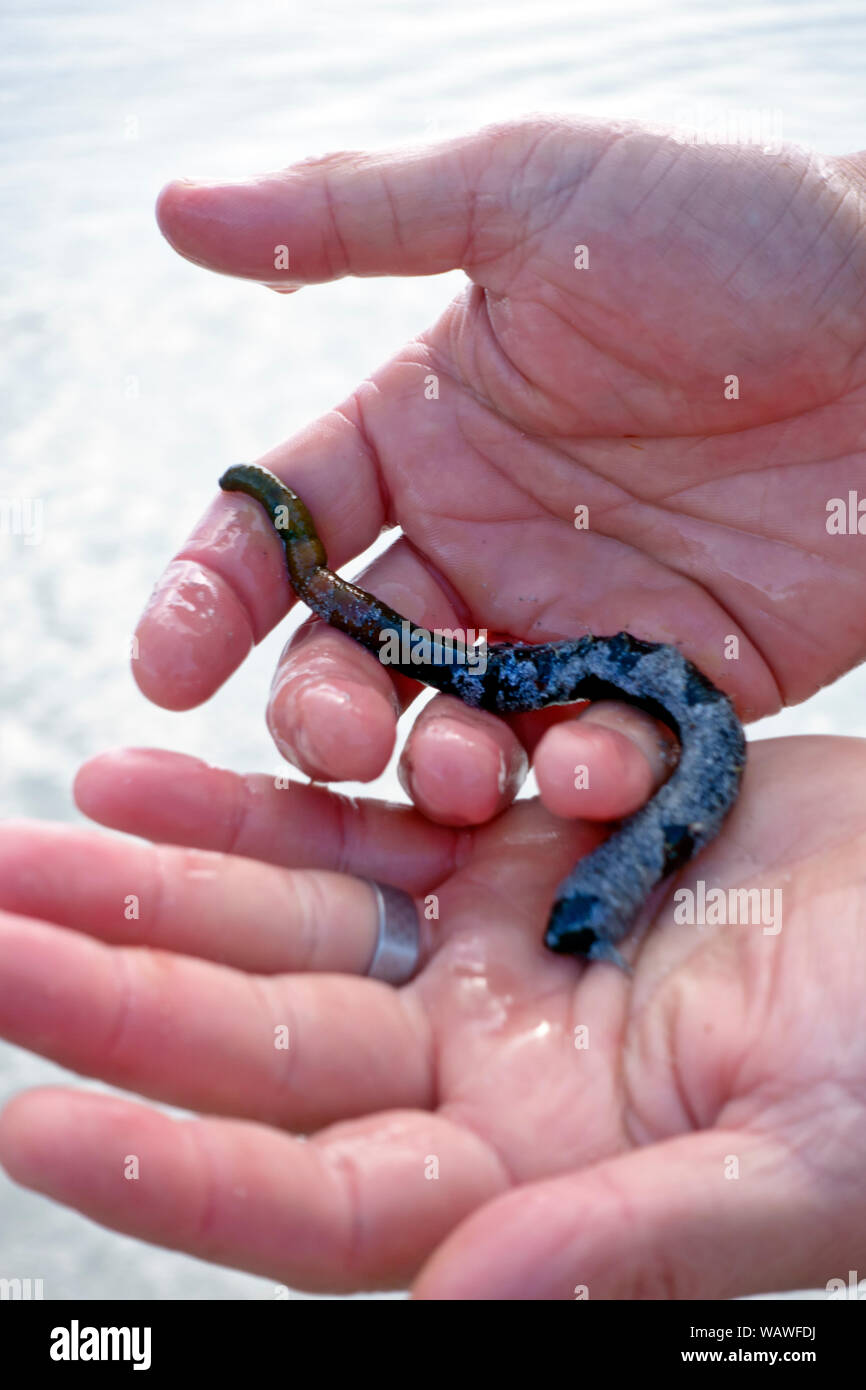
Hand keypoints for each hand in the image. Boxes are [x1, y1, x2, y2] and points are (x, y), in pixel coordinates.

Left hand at [1, 733, 863, 1297]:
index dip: (174, 1170)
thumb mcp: (797, 1162)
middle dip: (114, 990)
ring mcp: (479, 955)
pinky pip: (346, 827)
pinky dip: (246, 803)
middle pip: (261, 1040)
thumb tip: (454, 1299)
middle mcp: (477, 1070)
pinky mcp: (500, 852)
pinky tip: (138, 778)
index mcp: (528, 1175)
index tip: (33, 1120)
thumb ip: (626, 1242)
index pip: (313, 1194)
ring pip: (280, 922)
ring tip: (29, 848)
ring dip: (150, 885)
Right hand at [134, 117, 865, 827]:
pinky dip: (580, 778)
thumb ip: (352, 216)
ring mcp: (576, 616)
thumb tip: (175, 206)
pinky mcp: (677, 677)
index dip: (212, 595)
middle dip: (323, 710)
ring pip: (462, 728)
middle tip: (341, 739)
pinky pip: (599, 753)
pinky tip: (590, 767)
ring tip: (471, 772)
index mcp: (425, 433)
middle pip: (352, 657)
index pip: (279, 530)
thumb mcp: (528, 195)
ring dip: (445, 765)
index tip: (165, 665)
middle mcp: (484, 539)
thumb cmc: (733, 231)